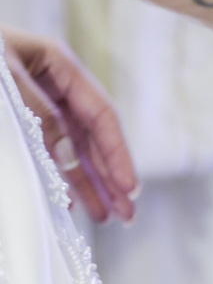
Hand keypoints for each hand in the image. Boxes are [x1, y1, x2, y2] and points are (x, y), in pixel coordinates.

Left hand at [2, 27, 136, 222]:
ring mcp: (40, 104)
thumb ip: (36, 112)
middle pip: (93, 138)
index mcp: (58, 65)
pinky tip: (71, 203)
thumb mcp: (3, 76)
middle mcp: (56, 86)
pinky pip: (50, 154)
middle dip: (111, 177)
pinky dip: (61, 178)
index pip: (101, 114)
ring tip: (108, 217)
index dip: (117, 153)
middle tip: (128, 215)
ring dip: (91, 184)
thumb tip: (65, 152)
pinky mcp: (23, 123)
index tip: (129, 188)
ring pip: (74, 150)